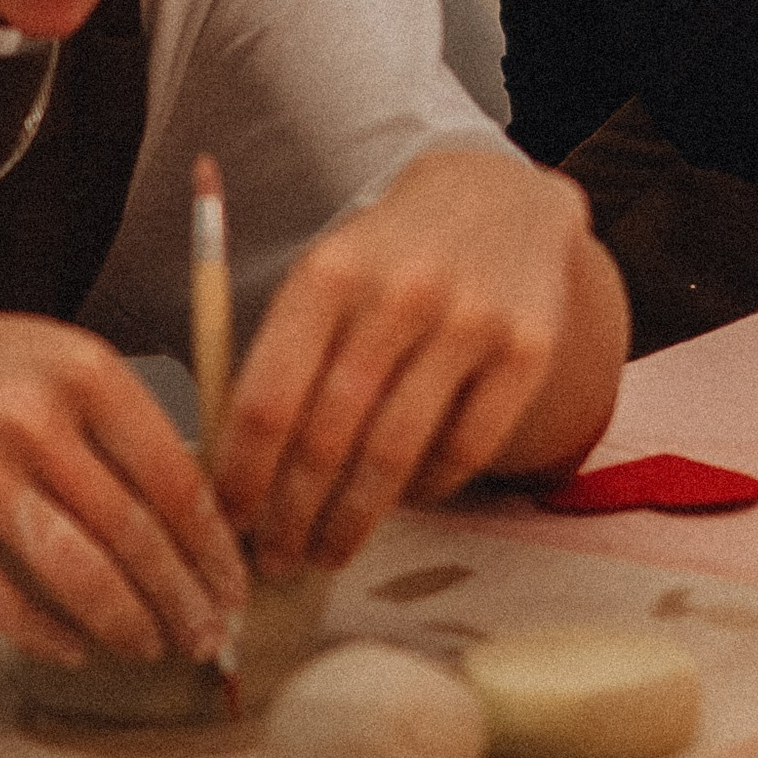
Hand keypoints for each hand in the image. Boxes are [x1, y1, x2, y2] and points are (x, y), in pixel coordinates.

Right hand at [0, 296, 245, 669]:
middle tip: (205, 635)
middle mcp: (32, 416)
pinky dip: (48, 634)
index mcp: (80, 367)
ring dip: (128, 624)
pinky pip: (4, 600)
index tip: (233, 584)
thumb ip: (113, 415)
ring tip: (152, 648)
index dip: (213, 545)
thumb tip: (195, 503)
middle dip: (182, 599)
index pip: (175, 474)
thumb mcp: (43, 353)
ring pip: (81, 574)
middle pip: (136, 534)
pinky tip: (74, 649)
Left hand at [211, 148, 600, 576]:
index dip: (245, 476)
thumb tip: (242, 479)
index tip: (230, 523)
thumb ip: (285, 360)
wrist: (498, 196)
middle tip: (278, 560)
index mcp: (327, 275)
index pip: (269, 399)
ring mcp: (470, 322)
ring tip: (329, 551)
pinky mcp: (527, 350)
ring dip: (353, 521)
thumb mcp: (324, 279)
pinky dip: (426, 490)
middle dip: (294, 515)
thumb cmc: (387, 258)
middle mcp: (398, 295)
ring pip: (396, 455)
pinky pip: (465, 450)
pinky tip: (403, 502)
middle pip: (329, 438)